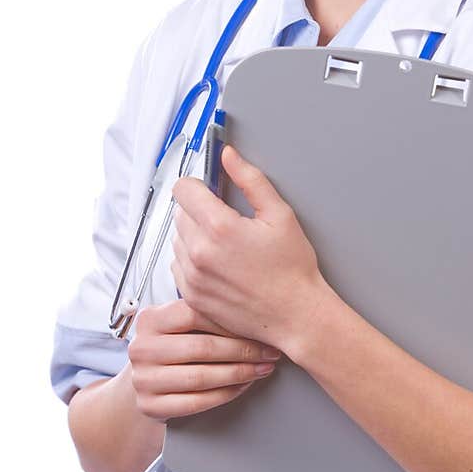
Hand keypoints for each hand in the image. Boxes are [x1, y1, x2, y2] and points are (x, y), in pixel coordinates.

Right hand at [126, 298, 282, 421]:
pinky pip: (196, 402)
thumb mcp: (178, 325)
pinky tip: (242, 385)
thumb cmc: (172, 348)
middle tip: (269, 351)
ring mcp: (143, 379)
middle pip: (202, 347)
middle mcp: (141, 348)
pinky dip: (225, 394)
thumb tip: (254, 312)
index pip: (194, 313)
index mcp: (150, 319)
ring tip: (261, 368)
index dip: (231, 322)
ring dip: (239, 373)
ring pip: (201, 377)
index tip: (260, 327)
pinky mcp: (151, 406)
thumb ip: (204, 314)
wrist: (147, 382)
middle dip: (243, 350)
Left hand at [170, 143, 325, 353]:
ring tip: (226, 247)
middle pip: (180, 213)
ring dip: (195, 236)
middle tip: (228, 223)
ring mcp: (192, 277)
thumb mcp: (280, 215)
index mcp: (219, 228)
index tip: (212, 192)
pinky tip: (219, 265)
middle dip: (200, 211)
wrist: (295, 315)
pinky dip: (193, 261)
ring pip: (177, 240)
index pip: (183, 189)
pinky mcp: (191, 296)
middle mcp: (200, 253)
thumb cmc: (292, 269)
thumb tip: (228, 156)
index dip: (199, 185)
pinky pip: (178, 266)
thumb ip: (250, 180)